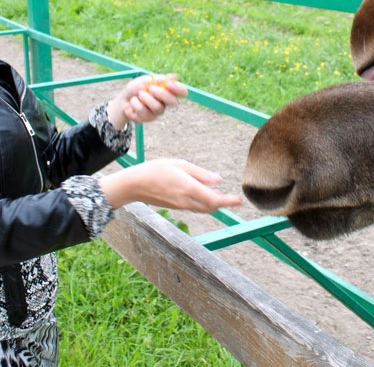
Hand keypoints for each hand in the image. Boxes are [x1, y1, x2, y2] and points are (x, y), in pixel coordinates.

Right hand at [99, 159, 242, 212]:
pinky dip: (203, 203)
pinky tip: (204, 195)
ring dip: (213, 203)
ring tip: (221, 196)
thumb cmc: (156, 170)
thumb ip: (200, 174)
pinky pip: (194, 207)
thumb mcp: (180, 165)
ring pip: (202, 208)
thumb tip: (218, 179)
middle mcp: (186, 200)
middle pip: (211, 207)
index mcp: (189, 188)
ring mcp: (180, 206)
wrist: (134, 185)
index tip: (239, 201)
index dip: (228, 201)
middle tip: (233, 199)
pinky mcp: (175, 206)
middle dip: (223, 203)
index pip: (214, 199)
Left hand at [107, 73, 187, 128]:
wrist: (123, 99)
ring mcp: (157, 112)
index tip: (169, 84)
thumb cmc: (136, 88)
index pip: (182, 92)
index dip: (179, 89)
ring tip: (137, 95)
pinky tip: (132, 103)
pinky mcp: (148, 119)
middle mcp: (165, 103)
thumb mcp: (145, 80)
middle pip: (172, 101)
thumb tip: (173, 76)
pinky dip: (135, 104)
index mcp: (167, 91)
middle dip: (161, 94)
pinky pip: (144, 113)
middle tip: (150, 88)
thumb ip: (157, 79)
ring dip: (145, 99)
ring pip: (157, 107)